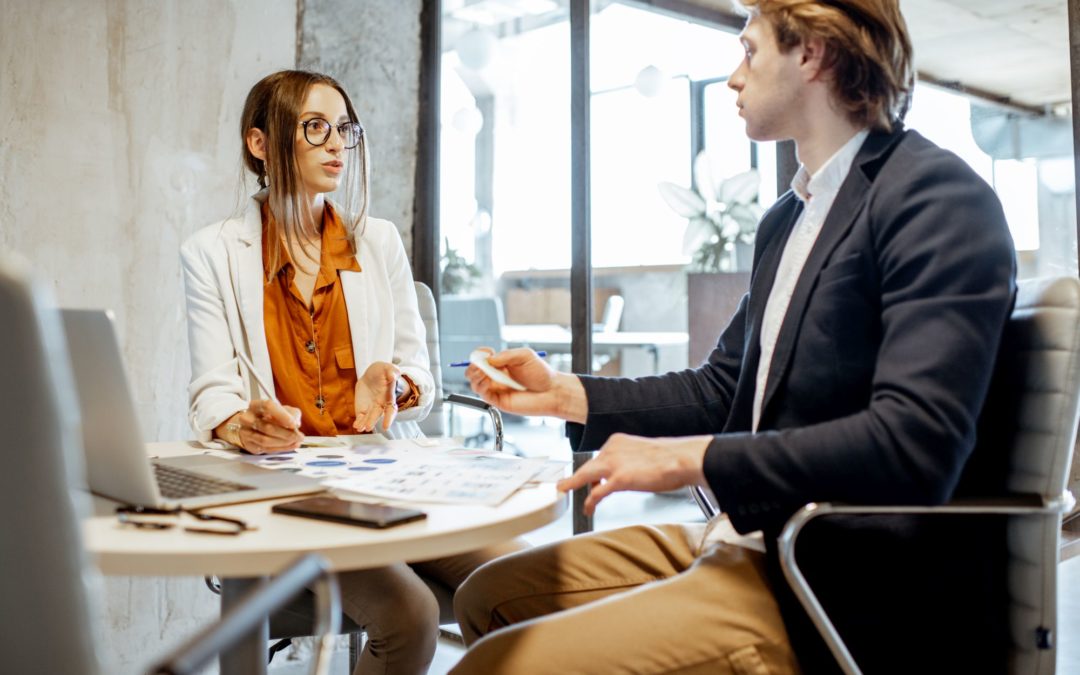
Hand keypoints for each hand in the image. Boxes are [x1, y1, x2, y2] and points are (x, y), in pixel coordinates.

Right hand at [216, 399, 302, 453]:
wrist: (253, 425)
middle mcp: (248, 418)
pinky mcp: (248, 444)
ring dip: (284, 443)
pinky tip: (290, 445)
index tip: (294, 424)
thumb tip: (296, 424)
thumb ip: (292, 413)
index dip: (283, 416)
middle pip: (267, 427)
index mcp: (256, 405)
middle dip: (287, 434)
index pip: (268, 406)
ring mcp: (246, 432)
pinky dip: (280, 448)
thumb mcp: (283, 409)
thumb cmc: (270, 416)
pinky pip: (265, 449)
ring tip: (296, 441)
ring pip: (265, 440)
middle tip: (299, 436)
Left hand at [354, 361, 400, 431]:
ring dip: (364, 424)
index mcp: (389, 397)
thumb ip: (392, 371)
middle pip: (377, 415)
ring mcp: (371, 408)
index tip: (386, 426)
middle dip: (372, 421)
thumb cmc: (382, 371)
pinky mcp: (362, 409)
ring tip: (359, 428)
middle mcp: (381, 405)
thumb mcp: (388, 368)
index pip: (391, 410)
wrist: (372, 374)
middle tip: (368, 427)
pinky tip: (356, 426)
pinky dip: (359, 422)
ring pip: (368, 418)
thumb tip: (393, 376)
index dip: (389, 418)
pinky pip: (361, 417)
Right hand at [466, 347, 586, 421]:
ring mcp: (497, 389)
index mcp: (501, 365)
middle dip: (473, 366)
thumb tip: (489, 359)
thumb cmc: (541, 374)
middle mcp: (497, 377)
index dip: (479, 354)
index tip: (485, 352)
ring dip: (475, 376)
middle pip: (474, 371)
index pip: (482, 359)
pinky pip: (483, 395)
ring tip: (484, 373)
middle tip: (480, 364)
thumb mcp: (524, 355)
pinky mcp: (499, 401)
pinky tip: (488, 381)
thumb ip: (506, 355)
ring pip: (475, 383)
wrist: (552, 391)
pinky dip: (481, 386)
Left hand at [557, 433, 710, 514]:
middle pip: (588, 466)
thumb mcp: (643, 454)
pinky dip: (589, 501)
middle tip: (566, 484)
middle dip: (576, 477)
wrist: (682, 459)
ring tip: (565, 491)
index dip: (594, 471)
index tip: (592, 479)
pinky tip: (588, 508)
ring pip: (585, 475)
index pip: (599, 457)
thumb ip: (630, 460)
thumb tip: (628, 473)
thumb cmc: (670, 458)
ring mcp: (614, 464)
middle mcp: (612, 449)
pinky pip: (597, 493)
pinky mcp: (619, 479)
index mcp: (618, 441)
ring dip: (573, 484)